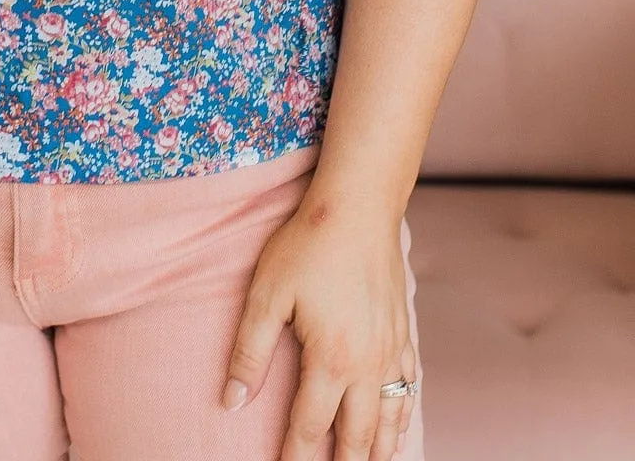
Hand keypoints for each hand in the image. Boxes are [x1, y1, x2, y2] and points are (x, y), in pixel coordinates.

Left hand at [222, 187, 417, 460]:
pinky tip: (398, 425)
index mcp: (332, 360)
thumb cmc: (308, 244)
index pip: (310, 428)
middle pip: (358, 437)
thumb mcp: (267, 294)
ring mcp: (392, 350)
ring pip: (391, 420)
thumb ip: (249, 351)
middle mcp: (368, 365)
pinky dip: (403, 416)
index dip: (295, 458)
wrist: (360, 205)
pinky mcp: (404, 332)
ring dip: (379, 451)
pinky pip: (410, 388)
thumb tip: (231, 400)